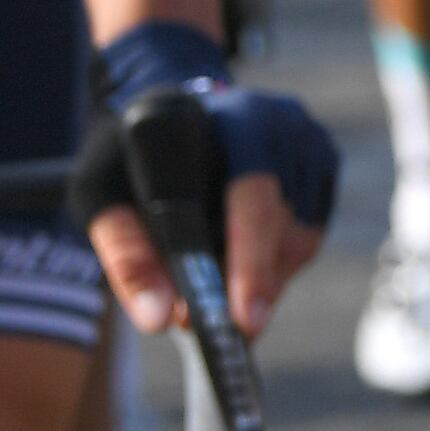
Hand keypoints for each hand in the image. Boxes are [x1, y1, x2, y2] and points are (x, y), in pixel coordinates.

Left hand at [70, 22, 335, 333]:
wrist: (166, 104)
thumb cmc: (131, 150)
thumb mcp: (103, 191)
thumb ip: (126, 253)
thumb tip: (159, 319)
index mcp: (234, 120)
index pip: (253, 199)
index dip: (249, 264)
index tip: (242, 320)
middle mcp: (285, 126)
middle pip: (282, 229)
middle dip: (249, 286)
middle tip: (214, 326)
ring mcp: (312, 144)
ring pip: (300, 240)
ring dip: (261, 279)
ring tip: (219, 293)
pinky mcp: (325, 164)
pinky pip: (308, 235)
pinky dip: (274, 262)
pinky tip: (240, 260)